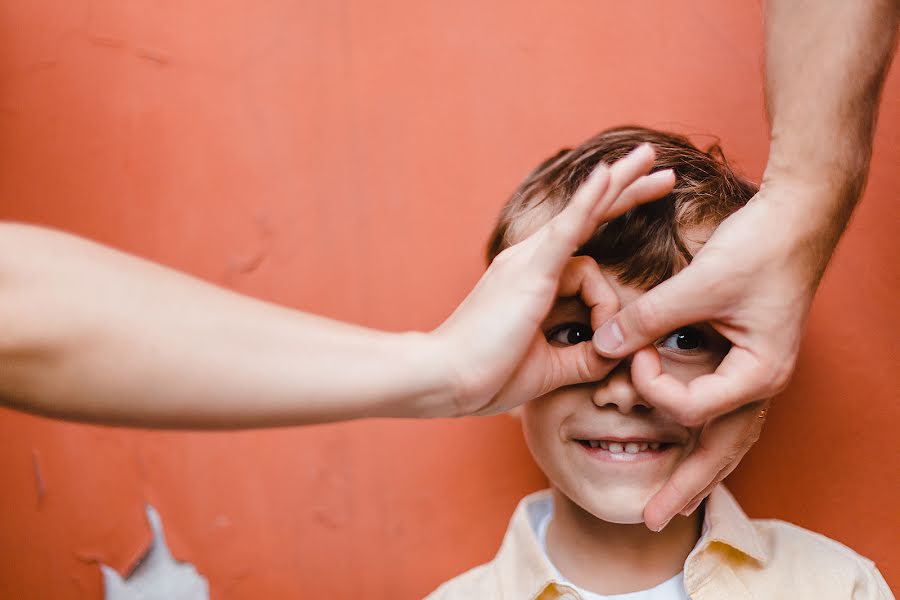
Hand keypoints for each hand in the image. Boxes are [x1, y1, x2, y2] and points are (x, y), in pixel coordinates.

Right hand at [432, 144, 675, 416]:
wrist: (445, 380)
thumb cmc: (486, 374)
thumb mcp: (550, 367)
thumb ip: (585, 357)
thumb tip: (618, 352)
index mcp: (534, 277)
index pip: (583, 238)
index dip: (613, 219)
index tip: (645, 214)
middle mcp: (529, 258)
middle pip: (587, 212)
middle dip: (626, 188)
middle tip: (661, 169)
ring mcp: (528, 261)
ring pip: (584, 214)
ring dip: (620, 184)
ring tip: (651, 157)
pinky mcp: (530, 273)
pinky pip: (565, 229)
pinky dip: (587, 202)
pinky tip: (607, 176)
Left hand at [591, 179, 838, 530]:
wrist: (795, 218)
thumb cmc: (758, 249)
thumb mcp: (700, 284)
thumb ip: (649, 317)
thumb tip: (603, 343)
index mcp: (758, 373)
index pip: (692, 407)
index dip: (651, 384)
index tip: (631, 350)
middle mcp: (760, 383)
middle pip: (721, 450)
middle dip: (685, 484)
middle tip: (651, 519)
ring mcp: (755, 375)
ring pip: (725, 437)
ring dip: (696, 468)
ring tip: (670, 502)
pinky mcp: (744, 360)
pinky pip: (722, 410)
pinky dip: (699, 430)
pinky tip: (683, 445)